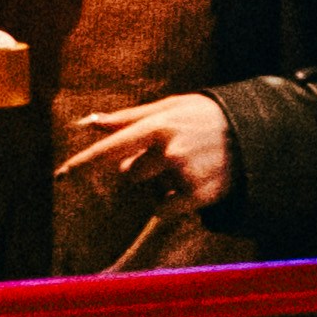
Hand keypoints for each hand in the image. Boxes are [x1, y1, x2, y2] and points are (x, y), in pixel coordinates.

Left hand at [64, 89, 232, 215]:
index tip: (61, 175)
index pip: (113, 146)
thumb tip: (88, 121)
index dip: (85, 161)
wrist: (255, 135)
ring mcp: (185, 173)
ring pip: (147, 191)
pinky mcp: (198, 194)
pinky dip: (170, 203)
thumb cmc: (204, 118)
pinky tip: (191, 185)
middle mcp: (170, 149)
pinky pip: (163, 209)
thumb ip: (128, 117)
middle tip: (172, 156)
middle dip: (143, 169)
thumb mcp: (171, 108)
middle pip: (130, 173)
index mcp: (160, 123)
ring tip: (186, 168)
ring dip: (158, 185)